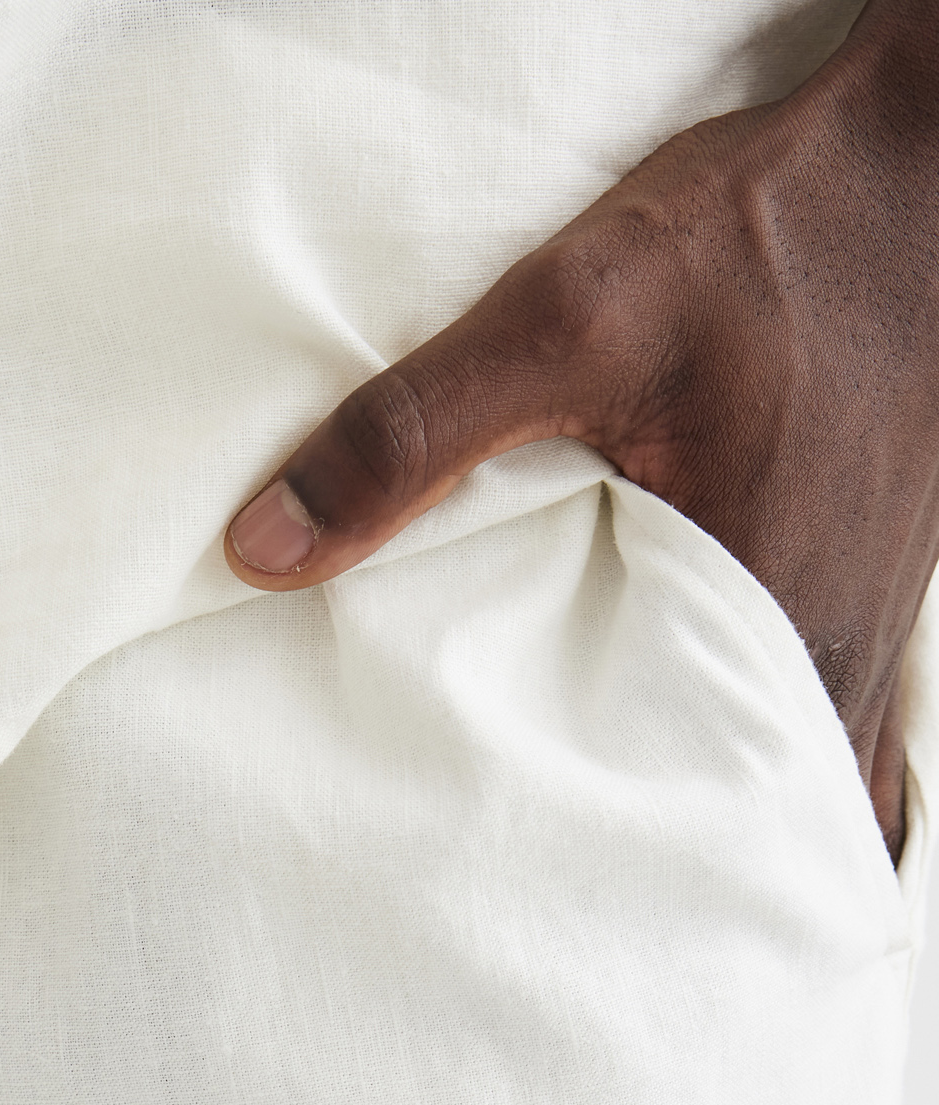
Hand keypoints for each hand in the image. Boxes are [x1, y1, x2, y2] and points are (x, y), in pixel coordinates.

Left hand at [225, 0, 938, 861]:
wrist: (915, 177)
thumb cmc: (767, 241)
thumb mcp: (567, 316)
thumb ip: (413, 435)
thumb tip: (265, 548)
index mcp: (771, 626)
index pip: (681, 821)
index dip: (586, 874)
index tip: (492, 892)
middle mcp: (833, 659)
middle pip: (728, 823)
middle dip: (624, 863)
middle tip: (505, 880)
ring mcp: (863, 639)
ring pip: (773, 784)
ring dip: (682, 814)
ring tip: (567, 834)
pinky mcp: (858, 601)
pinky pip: (800, 724)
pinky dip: (734, 756)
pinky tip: (653, 748)